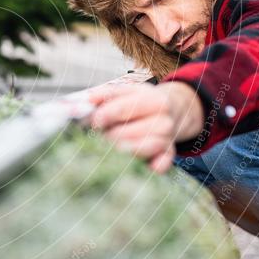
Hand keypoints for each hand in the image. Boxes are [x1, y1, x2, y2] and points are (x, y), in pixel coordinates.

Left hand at [87, 81, 203, 173]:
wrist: (170, 111)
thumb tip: (88, 100)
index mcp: (154, 100)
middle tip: (100, 137)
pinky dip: (155, 166)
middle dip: (111, 135)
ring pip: (146, 147)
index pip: (125, 108)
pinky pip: (163, 163)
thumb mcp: (126, 92)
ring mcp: (168, 139)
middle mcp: (165, 120)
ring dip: (124, 149)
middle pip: (132, 131)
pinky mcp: (168, 155)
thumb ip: (106, 94)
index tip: (94, 121)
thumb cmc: (140, 103)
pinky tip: (146, 166)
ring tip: (111, 148)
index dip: (106, 115)